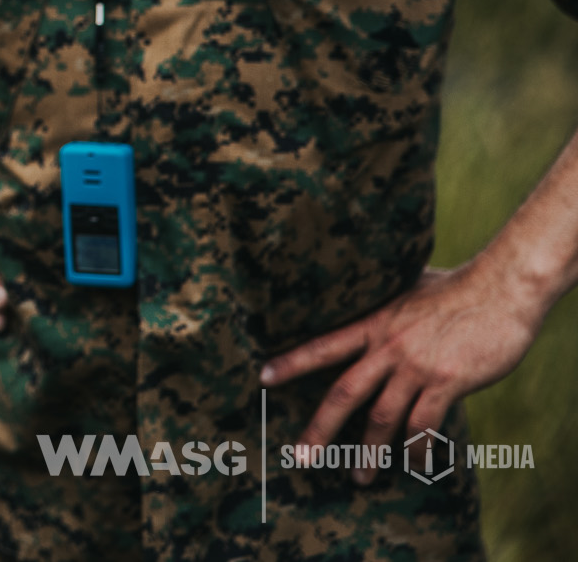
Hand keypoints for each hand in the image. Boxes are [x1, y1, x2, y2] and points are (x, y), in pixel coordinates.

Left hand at [260, 264, 544, 483]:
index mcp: (374, 323)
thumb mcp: (407, 286)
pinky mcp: (447, 381)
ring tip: (359, 475)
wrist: (500, 290)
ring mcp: (417, 366)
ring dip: (369, 451)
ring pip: (382, 417)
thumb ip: (386, 304)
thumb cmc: (457, 286)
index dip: (292, 362)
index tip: (263, 378)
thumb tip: (371, 298)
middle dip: (319, 428)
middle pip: (344, 393)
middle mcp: (388, 347)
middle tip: (301, 457)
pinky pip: (425, 424)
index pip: (323, 345)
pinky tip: (414, 465)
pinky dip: (417, 448)